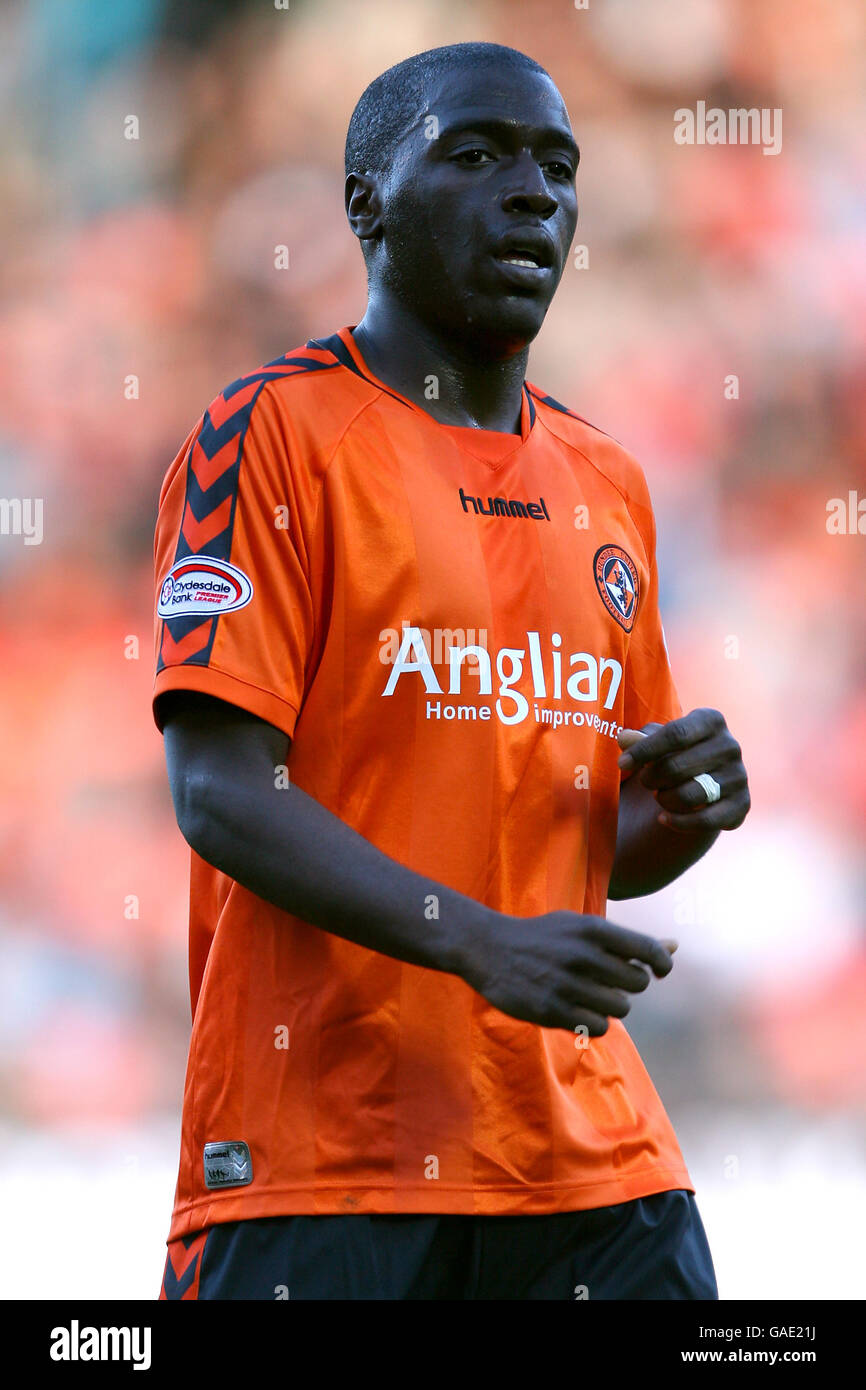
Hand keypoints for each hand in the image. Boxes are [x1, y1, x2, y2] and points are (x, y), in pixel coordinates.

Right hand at [461, 910, 676, 1034]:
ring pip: (620, 1009)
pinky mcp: (551, 1010)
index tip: (658, 970)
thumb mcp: (582, 928)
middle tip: (607, 980)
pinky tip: (575, 1008)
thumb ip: (627, 940)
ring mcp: (566, 984)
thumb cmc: (544, 937)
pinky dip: (592, 1022)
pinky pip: (596, 1027)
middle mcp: (582, 955)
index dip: (661, 963)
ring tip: (589, 995)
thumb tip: (674, 945)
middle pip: (637, 984)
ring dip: (610, 1006)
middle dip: (627, 985)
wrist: (487, 948)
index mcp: (592, 930)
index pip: (650, 951)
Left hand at [616, 708, 749, 833]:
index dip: (644, 751)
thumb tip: (625, 739)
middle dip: (650, 778)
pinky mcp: (741, 805)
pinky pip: (706, 821)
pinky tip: (663, 819)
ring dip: (664, 799)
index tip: (622, 764)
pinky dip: (678, 822)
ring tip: (659, 795)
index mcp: (711, 720)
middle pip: (676, 767)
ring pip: (689, 795)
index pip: (675, 734)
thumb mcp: (653, 743)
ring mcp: (739, 776)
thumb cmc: (670, 754)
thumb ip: (638, 740)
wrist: (698, 781)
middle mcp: (730, 746)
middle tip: (645, 781)